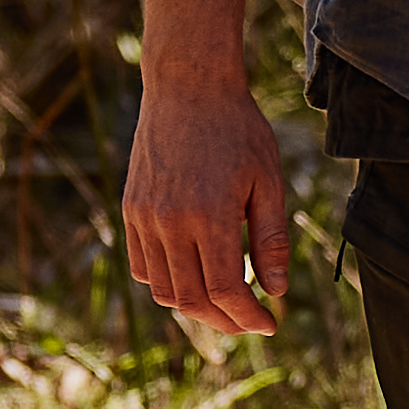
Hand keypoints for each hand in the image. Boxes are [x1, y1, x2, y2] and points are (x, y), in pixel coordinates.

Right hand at [119, 78, 296, 337]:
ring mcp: (144, 217)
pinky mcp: (131, 209)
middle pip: (192, 299)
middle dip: (225, 320)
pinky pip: (142, 266)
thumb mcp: (267, 181)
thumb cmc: (237, 129)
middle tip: (250, 321)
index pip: (225, 290)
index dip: (248, 316)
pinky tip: (192, 275)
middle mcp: (170, 221)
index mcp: (209, 215)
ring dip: (195, 305)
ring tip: (224, 301)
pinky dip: (166, 283)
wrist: (188, 85)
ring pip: (164, 290)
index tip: (270, 322)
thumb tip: (276, 290)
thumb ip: (271, 240)